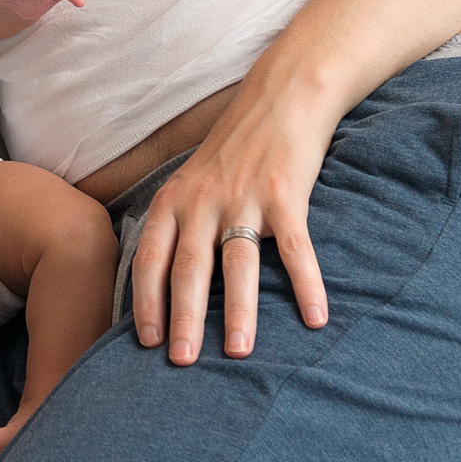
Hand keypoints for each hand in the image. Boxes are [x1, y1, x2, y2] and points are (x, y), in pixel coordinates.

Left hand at [129, 86, 332, 363]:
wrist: (279, 99)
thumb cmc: (231, 152)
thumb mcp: (189, 183)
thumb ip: (176, 225)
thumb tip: (159, 282)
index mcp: (173, 201)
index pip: (150, 258)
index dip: (145, 301)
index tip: (145, 341)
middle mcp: (202, 202)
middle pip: (188, 268)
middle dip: (183, 317)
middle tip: (181, 362)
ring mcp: (244, 198)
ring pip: (237, 264)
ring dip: (237, 311)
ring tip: (237, 353)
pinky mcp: (285, 195)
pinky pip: (295, 249)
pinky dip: (306, 284)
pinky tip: (315, 319)